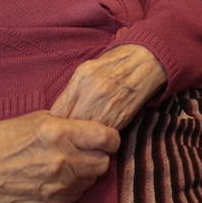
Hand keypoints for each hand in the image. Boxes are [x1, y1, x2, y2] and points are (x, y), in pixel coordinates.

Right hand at [0, 112, 118, 202]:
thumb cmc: (0, 142)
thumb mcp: (34, 118)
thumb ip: (65, 121)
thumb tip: (86, 122)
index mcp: (58, 134)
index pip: (107, 138)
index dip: (110, 136)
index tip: (104, 136)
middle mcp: (62, 161)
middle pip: (104, 162)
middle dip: (99, 154)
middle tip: (86, 149)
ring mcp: (58, 186)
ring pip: (92, 179)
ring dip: (87, 171)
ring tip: (69, 162)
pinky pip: (77, 194)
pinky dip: (73, 186)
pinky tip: (58, 177)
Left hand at [49, 44, 166, 130]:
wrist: (145, 62)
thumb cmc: (115, 65)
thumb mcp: (87, 70)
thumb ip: (71, 92)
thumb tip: (56, 116)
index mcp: (81, 79)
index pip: (58, 113)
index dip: (55, 124)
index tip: (56, 130)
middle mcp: (93, 93)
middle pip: (70, 126)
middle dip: (67, 134)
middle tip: (67, 138)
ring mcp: (107, 107)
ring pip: (85, 134)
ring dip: (82, 139)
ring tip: (81, 140)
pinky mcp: (120, 118)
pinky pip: (102, 135)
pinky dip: (97, 139)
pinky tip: (96, 136)